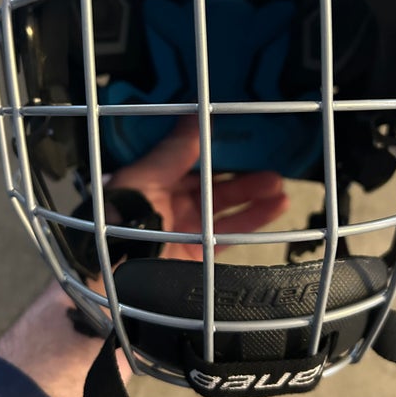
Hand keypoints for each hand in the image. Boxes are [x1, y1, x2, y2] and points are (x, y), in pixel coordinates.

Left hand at [106, 116, 288, 259]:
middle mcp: (170, 205)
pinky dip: (255, 220)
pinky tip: (276, 206)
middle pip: (212, 183)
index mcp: (151, 183)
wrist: (116, 280)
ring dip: (253, 194)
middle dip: (239, 173)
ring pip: (226, 207)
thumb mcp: (142, 180)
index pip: (187, 160)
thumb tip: (195, 116)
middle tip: (267, 159)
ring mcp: (187, 230)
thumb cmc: (120, 224)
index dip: (212, 147)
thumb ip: (172, 152)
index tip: (239, 132)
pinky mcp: (200, 255)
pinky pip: (232, 234)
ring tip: (278, 184)